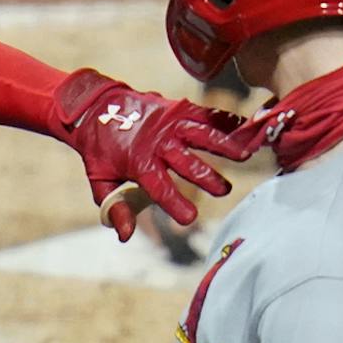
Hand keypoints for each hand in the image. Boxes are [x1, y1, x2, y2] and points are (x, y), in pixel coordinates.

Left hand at [53, 70, 263, 239]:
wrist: (97, 106)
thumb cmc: (101, 150)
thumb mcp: (100, 180)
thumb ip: (115, 207)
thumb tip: (125, 235)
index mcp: (138, 162)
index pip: (158, 186)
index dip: (173, 202)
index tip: (189, 218)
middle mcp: (157, 142)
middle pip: (184, 161)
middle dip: (204, 176)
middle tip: (224, 190)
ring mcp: (170, 124)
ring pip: (200, 134)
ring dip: (223, 144)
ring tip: (245, 154)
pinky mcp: (179, 109)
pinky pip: (205, 115)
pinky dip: (225, 121)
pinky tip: (245, 128)